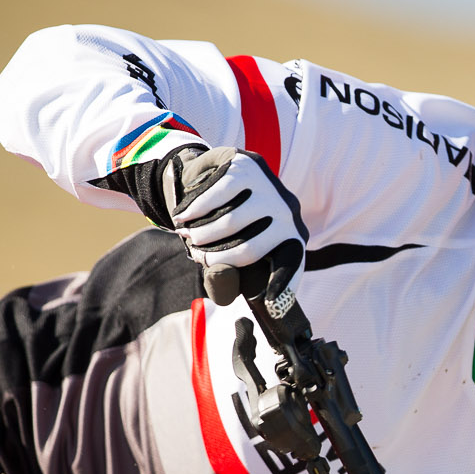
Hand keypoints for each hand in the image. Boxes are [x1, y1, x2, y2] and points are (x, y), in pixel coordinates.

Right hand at [158, 145, 308, 291]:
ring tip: (187, 235)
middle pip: (248, 248)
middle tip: (196, 254)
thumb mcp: (230, 252)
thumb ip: (228, 276)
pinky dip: (193, 210)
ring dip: (201, 233)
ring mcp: (270, 187)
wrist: (216, 172)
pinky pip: (215, 196)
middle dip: (214, 257)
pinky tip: (182, 216)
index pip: (290, 265)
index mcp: (292, 238)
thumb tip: (223, 280)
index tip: (272, 307)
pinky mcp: (247, 166)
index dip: (281, 289)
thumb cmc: (228, 225)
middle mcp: (289, 212)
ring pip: (230, 222)